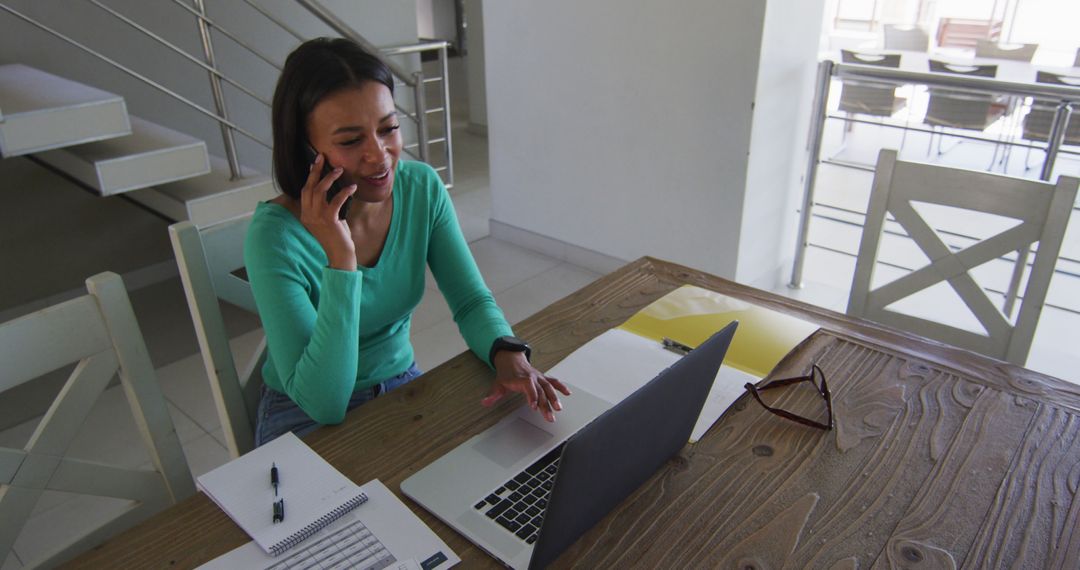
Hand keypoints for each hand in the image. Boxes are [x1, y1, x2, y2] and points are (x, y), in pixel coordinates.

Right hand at [300, 153, 357, 269]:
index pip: (304, 191)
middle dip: (315, 171)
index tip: (313, 164)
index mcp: (306, 215)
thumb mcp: (329, 221)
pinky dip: (344, 192)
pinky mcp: (329, 221)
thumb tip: (336, 192)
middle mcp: (309, 215)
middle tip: (321, 157)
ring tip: (339, 169)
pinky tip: (352, 187)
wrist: (340, 256)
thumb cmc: (337, 239)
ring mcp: (317, 218)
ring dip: (329, 178)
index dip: (310, 177)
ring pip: (319, 191)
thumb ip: (328, 208)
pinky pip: (335, 201)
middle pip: (309, 187)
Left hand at [482, 351, 570, 421]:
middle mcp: (532, 377)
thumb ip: (493, 395)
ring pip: (548, 387)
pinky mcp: (543, 378)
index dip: (532, 396)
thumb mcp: (498, 384)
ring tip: (559, 408)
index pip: (528, 387)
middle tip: (549, 416)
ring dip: (555, 398)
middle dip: (546, 404)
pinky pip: (553, 381)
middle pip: (540, 391)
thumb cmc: (506, 374)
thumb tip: (485, 402)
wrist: (511, 358)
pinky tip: (567, 393)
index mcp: (521, 379)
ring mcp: (538, 377)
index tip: (534, 407)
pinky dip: (561, 386)